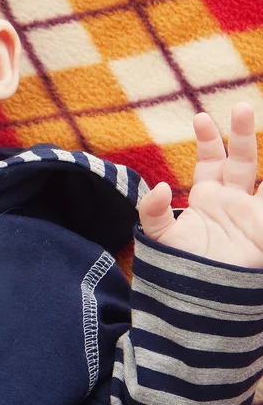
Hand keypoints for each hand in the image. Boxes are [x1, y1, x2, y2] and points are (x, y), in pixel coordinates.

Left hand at [138, 102, 262, 267]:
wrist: (204, 298)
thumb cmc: (181, 267)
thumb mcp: (161, 237)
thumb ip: (151, 211)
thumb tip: (158, 186)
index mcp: (208, 197)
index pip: (210, 160)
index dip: (208, 139)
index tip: (201, 117)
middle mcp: (234, 200)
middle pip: (242, 159)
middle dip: (241, 133)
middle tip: (240, 106)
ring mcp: (255, 214)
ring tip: (251, 118)